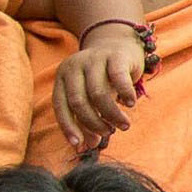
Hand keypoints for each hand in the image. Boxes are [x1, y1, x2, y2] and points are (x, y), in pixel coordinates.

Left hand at [54, 27, 152, 150]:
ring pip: (98, 93)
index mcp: (62, 77)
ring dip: (111, 114)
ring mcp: (93, 59)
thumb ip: (88, 118)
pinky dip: (125, 94)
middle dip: (93, 122)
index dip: (69, 127)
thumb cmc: (104, 77)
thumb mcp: (91, 95)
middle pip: (79, 101)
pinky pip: (118, 78)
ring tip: (123, 125)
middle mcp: (74, 66)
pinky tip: (131, 104)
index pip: (61, 106)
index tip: (80, 144)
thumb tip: (89, 147)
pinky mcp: (114, 56)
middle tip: (107, 133)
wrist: (120, 43)